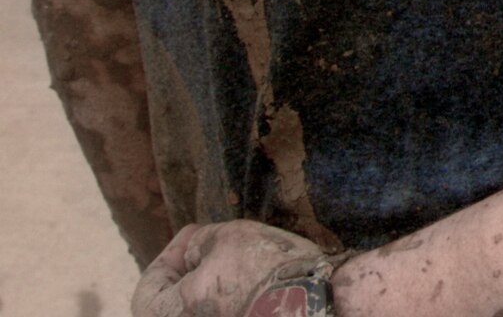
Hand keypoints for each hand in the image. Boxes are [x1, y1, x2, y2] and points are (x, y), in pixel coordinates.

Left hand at [132, 221, 322, 316]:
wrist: (316, 306)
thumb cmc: (264, 271)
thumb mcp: (227, 237)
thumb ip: (199, 244)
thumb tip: (194, 253)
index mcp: (167, 316)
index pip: (150, 286)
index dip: (170, 253)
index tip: (194, 232)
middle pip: (173, 304)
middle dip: (191, 272)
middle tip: (213, 246)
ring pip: (201, 312)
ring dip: (212, 290)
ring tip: (238, 263)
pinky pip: (225, 314)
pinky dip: (231, 303)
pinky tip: (254, 283)